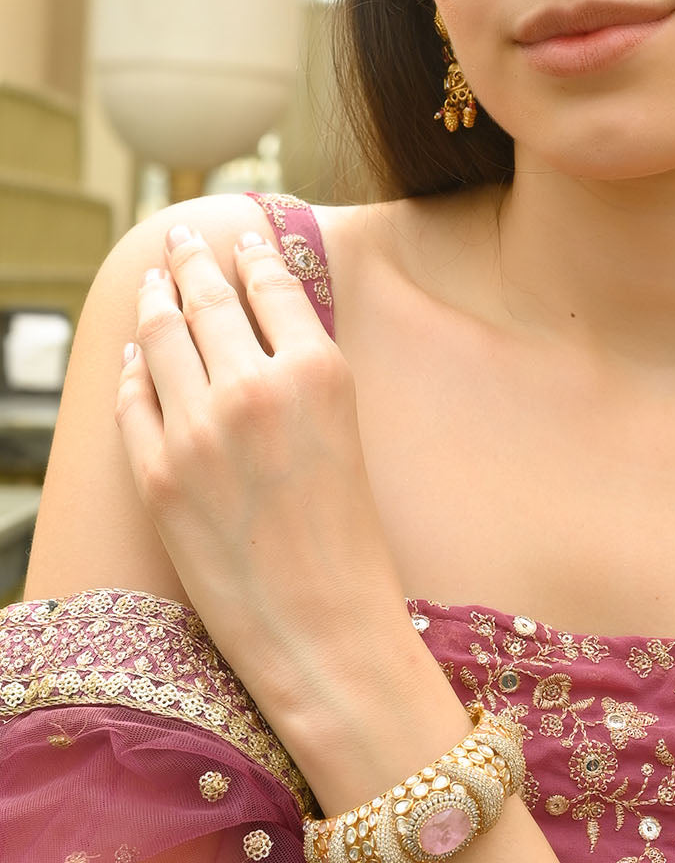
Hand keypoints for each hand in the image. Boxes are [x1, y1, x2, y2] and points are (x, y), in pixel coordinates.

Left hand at [115, 222, 404, 727]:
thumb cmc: (353, 539)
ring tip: (152, 279)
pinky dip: (133, 369)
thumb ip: (305, 372)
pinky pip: (133, 401)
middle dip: (192, 259)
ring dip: (155, 299)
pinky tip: (135, 355)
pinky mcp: (157, 475)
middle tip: (182, 235)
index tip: (239, 235)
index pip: (271, 284)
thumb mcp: (347, 429)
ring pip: (161, 339)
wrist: (323, 628)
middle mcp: (253, 389)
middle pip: (208, 299)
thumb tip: (257, 320)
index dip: (250, 253)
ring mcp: (197, 432)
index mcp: (318, 372)